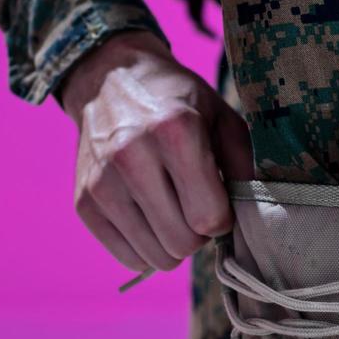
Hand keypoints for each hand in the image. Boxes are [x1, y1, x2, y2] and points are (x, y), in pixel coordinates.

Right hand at [60, 31, 250, 272]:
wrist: (110, 80)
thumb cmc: (178, 103)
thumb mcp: (222, 119)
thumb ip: (244, 166)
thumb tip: (255, 215)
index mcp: (174, 130)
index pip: (209, 217)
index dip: (222, 217)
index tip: (218, 199)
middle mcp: (131, 155)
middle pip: (182, 242)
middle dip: (198, 233)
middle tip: (196, 207)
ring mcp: (101, 181)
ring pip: (155, 258)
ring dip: (173, 244)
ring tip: (173, 211)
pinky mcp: (83, 202)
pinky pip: (128, 258)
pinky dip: (146, 248)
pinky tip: (149, 218)